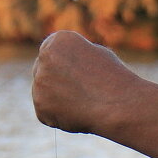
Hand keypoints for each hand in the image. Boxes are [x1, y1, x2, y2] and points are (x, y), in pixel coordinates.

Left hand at [31, 31, 157, 157]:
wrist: (118, 105)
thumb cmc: (114, 80)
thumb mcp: (95, 56)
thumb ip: (73, 58)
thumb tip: (61, 67)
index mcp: (58, 41)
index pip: (52, 53)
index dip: (66, 67)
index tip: (81, 76)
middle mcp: (44, 58)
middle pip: (43, 71)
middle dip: (56, 82)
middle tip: (81, 93)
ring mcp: (39, 83)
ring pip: (43, 93)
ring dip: (58, 100)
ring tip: (84, 104)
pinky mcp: (40, 107)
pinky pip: (46, 113)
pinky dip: (59, 117)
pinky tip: (78, 114)